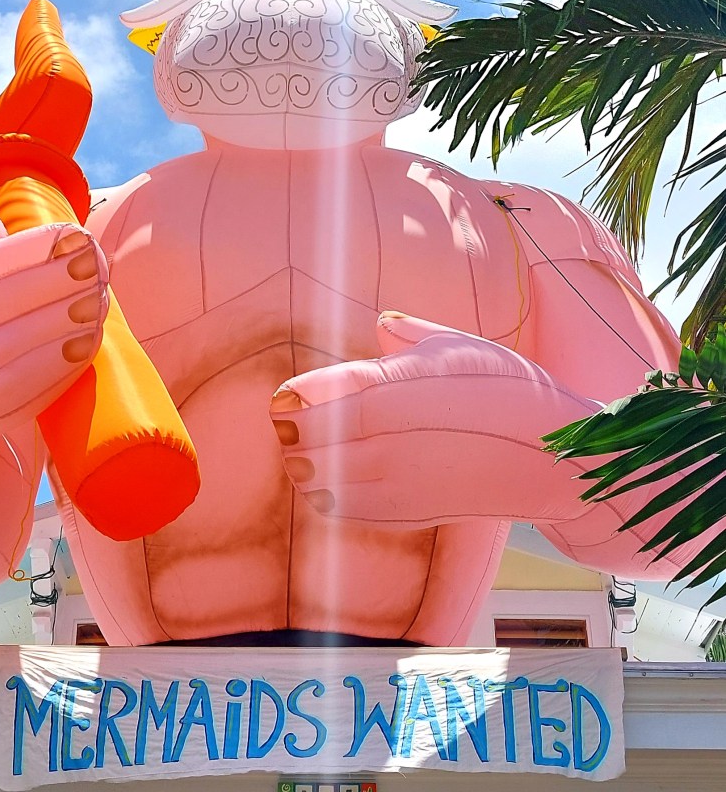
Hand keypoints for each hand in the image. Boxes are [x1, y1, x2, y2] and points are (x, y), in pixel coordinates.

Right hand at [0, 214, 107, 494]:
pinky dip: (77, 352)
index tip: (79, 235)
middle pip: (34, 290)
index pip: (5, 256)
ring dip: (86, 312)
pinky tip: (91, 337)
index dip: (49, 244)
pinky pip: (53, 371)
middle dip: (77, 274)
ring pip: (52, 330)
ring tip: (102, 297)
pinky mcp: (0, 402)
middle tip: (99, 264)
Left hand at [270, 312, 595, 528]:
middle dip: (295, 434)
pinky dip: (328, 501)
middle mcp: (411, 435)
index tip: (282, 396)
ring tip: (297, 454)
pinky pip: (355, 513)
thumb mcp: (465, 348)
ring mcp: (411, 480)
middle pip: (331, 440)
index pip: (350, 392)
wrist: (553, 457)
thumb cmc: (507, 389)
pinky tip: (320, 487)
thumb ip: (413, 337)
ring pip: (335, 481)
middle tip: (281, 423)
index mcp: (420, 386)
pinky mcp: (415, 513)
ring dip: (305, 469)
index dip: (309, 396)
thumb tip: (381, 322)